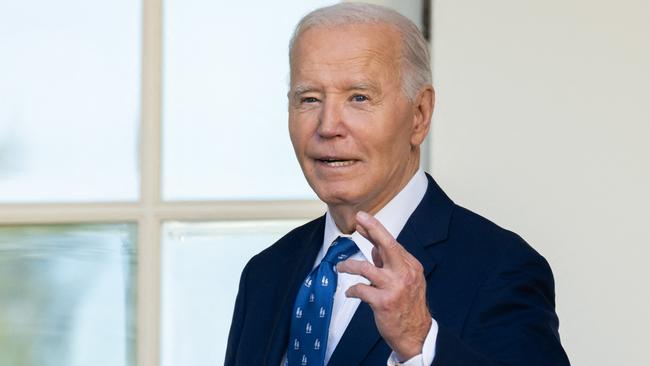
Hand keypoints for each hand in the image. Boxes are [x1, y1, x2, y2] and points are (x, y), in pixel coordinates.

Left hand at [336, 211, 431, 360]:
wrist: (416, 335)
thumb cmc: (408, 307)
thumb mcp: (405, 281)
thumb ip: (390, 263)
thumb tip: (374, 246)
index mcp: (411, 267)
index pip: (391, 244)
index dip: (375, 231)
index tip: (362, 220)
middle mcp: (404, 274)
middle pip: (388, 245)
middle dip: (373, 229)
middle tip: (359, 219)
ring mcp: (394, 288)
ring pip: (366, 268)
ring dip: (349, 266)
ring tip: (340, 267)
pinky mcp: (383, 302)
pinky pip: (361, 289)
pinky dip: (352, 290)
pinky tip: (349, 292)